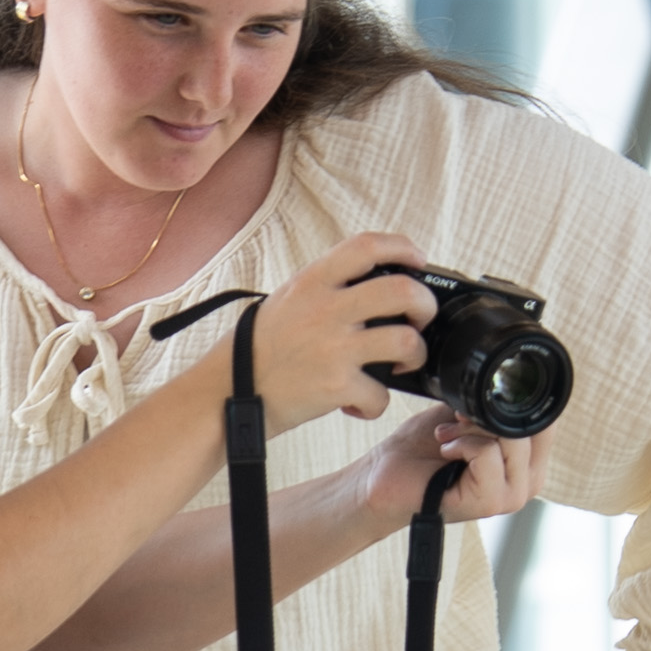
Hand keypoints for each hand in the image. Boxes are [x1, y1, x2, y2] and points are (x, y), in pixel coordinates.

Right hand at [237, 235, 434, 431]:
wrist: (225, 394)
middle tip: (419, 319)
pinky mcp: (336, 386)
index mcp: (312, 281)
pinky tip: (359, 403)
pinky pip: (381, 394)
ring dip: (415, 355)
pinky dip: (375, 405)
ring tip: (401, 363)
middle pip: (403, 291)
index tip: (417, 260)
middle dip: (425, 305)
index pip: (368, 246)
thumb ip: (327, 289)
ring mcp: (333, 348)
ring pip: (407, 342)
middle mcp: (325, 309)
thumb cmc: (257, 350)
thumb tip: (374, 285)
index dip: (402, 248)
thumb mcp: (287, 301)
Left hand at [360, 414, 532, 532]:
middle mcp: (527, 483)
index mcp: (528, 464)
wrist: (387, 475)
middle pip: (532, 430)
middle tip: (456, 424)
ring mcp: (512, 497)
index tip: (475, 407)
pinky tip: (446, 453)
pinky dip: (463, 445)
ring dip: (472, 430)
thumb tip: (510, 387)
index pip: (546, 423)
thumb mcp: (468, 416)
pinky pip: (488, 454)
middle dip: (488, 416)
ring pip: (512, 441)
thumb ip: (496, 407)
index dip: (513, 403)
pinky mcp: (491, 503)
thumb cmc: (424, 448)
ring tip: (447, 439)